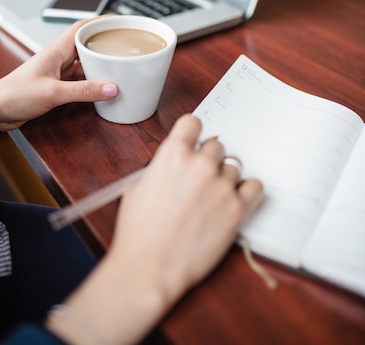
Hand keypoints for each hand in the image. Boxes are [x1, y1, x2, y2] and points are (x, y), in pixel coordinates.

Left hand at [0, 19, 117, 133]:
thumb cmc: (13, 95)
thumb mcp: (52, 93)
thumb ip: (83, 91)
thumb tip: (110, 88)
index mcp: (56, 50)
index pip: (82, 27)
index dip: (102, 21)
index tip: (120, 21)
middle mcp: (58, 58)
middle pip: (87, 44)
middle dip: (106, 44)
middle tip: (125, 47)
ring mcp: (57, 72)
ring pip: (85, 62)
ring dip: (100, 64)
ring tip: (119, 67)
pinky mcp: (56, 85)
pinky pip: (80, 79)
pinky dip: (92, 81)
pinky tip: (101, 87)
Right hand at [110, 114, 262, 303]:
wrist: (149, 267)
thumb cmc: (139, 233)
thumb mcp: (138, 187)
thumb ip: (161, 168)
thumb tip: (173, 165)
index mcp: (173, 154)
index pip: (193, 123)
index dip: (192, 133)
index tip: (194, 142)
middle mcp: (200, 164)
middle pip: (216, 146)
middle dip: (208, 159)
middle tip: (200, 178)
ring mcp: (221, 186)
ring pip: (234, 166)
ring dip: (224, 177)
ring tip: (212, 197)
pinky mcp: (237, 209)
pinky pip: (254, 186)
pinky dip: (247, 190)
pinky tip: (235, 199)